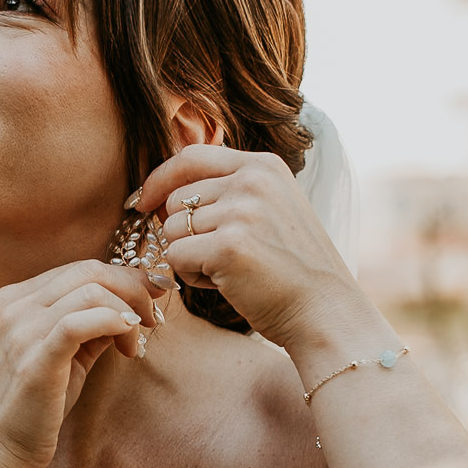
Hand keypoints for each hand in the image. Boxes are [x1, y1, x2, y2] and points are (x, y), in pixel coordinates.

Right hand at [0, 261, 158, 467]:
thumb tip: (130, 308)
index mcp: (15, 300)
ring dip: (127, 310)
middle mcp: (14, 306)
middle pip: (88, 270)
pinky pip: (82, 320)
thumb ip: (90, 328)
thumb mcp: (62, 358)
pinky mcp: (35, 358)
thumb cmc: (30, 408)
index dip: (122, 279)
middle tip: (151, 318)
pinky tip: (127, 342)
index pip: (78, 269)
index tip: (149, 300)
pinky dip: (115, 323)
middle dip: (132, 289)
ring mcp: (20, 329)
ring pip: (91, 290)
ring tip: (136, 342)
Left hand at [137, 144, 358, 349]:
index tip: (142, 200)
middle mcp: (253, 181)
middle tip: (218, 257)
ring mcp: (242, 212)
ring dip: (189, 257)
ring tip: (228, 271)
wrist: (325, 310)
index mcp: (264, 166)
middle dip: (183, 233)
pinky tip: (225, 284)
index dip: (160, 178)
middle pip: (176, 198)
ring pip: (172, 230)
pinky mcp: (228, 247)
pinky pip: (176, 257)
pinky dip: (192, 276)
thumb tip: (165, 193)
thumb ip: (232, 191)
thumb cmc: (294, 270)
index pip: (192, 157)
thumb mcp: (273, 210)